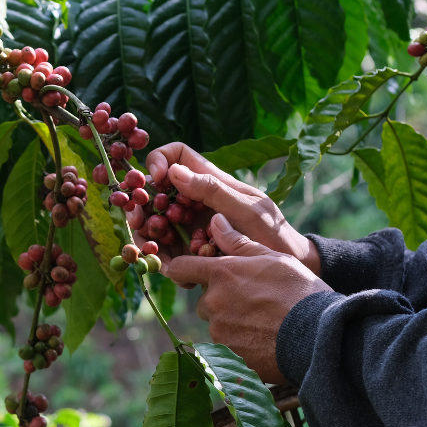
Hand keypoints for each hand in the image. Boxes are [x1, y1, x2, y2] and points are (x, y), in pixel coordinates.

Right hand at [142, 143, 321, 275]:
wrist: (287, 267)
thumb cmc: (273, 233)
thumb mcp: (247, 210)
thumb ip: (213, 190)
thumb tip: (174, 172)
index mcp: (211, 181)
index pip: (176, 155)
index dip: (159, 160)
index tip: (156, 180)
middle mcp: (196, 200)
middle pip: (156, 193)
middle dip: (142, 206)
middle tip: (140, 223)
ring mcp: (192, 225)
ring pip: (156, 224)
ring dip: (151, 238)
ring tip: (159, 254)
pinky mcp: (191, 250)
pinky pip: (169, 251)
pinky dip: (167, 262)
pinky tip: (177, 272)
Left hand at [164, 214, 331, 383]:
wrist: (317, 336)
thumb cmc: (298, 291)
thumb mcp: (273, 258)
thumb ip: (238, 242)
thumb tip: (216, 221)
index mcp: (222, 274)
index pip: (180, 268)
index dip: (185, 269)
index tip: (193, 273)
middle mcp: (213, 302)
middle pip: (204, 299)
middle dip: (221, 298)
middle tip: (253, 300)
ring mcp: (218, 331)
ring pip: (216, 323)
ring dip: (232, 321)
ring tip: (264, 320)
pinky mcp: (227, 355)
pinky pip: (227, 346)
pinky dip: (241, 342)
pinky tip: (265, 338)